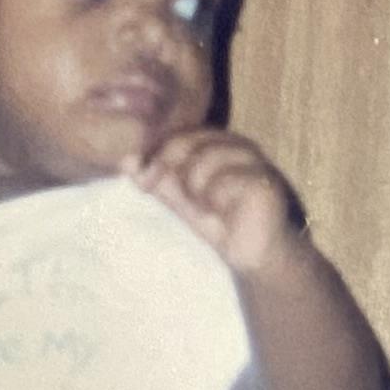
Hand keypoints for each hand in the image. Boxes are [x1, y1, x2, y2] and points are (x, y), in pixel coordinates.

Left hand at [134, 126, 306, 280]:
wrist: (256, 254)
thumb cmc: (221, 223)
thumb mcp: (180, 199)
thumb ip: (157, 179)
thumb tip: (126, 161)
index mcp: (216, 142)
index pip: (175, 134)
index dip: (154, 156)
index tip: (143, 183)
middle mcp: (235, 144)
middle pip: (185, 142)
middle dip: (171, 172)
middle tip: (183, 198)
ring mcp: (252, 159)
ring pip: (203, 161)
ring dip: (197, 190)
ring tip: (209, 207)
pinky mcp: (263, 180)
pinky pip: (224, 182)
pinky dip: (217, 201)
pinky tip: (226, 212)